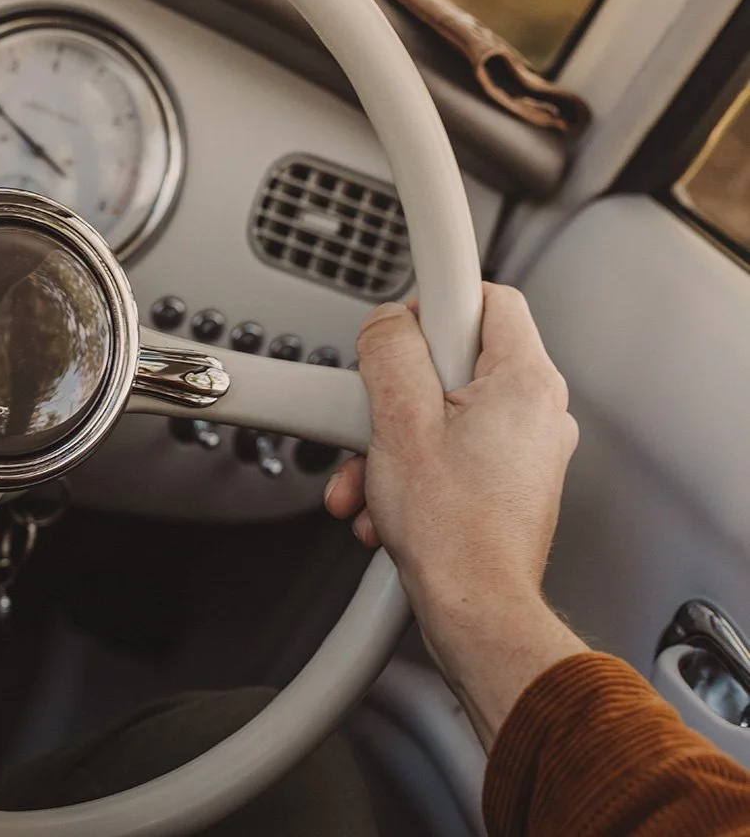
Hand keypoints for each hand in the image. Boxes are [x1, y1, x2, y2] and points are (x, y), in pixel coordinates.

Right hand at [324, 283, 587, 745]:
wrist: (473, 611)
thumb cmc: (452, 533)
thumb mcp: (399, 422)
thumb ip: (390, 354)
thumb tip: (385, 324)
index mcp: (526, 382)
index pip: (487, 297)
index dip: (431, 305)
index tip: (397, 325)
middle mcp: (538, 412)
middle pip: (453, 361)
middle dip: (394, 393)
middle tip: (373, 414)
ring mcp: (525, 451)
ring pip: (443, 414)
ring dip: (392, 441)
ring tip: (369, 475)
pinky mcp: (507, 484)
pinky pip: (450, 452)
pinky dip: (410, 471)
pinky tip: (383, 501)